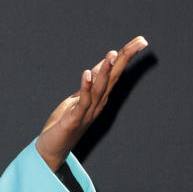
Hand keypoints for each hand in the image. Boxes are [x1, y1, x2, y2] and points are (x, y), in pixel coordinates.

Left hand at [35, 36, 147, 170]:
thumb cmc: (64, 124)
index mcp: (100, 97)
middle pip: (114, 77)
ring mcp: (88, 112)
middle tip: (139, 42)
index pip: (116, 73)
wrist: (51, 150)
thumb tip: (98, 67)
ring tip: (112, 53)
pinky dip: (85, 87)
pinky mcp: (75, 119)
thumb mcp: (77, 99)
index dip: (126, 56)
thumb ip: (89, 84)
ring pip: (100, 88)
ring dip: (106, 71)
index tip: (141, 40)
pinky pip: (82, 102)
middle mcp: (98, 103)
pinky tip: (87, 74)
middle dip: (125, 59)